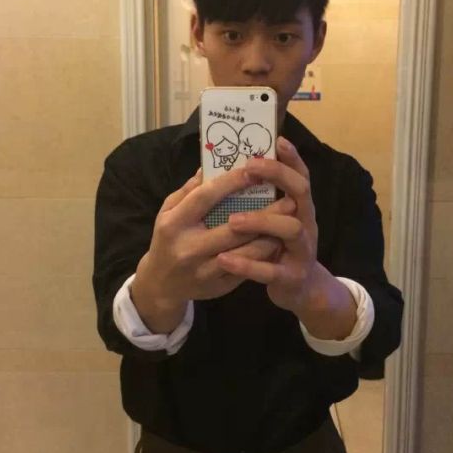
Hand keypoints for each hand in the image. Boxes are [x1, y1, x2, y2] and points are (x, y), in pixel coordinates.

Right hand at [134, 165, 294, 304]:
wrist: (162, 284)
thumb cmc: (168, 238)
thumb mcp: (168, 211)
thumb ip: (189, 190)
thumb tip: (211, 165)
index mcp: (174, 223)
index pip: (206, 198)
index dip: (231, 182)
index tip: (255, 169)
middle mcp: (189, 248)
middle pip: (233, 228)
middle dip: (264, 213)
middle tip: (289, 197)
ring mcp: (205, 271)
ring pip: (246, 253)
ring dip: (270, 235)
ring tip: (290, 219)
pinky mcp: (219, 286)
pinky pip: (247, 269)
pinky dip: (264, 254)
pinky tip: (279, 239)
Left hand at [216, 136, 319, 314]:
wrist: (302, 291)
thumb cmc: (280, 248)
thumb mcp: (276, 222)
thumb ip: (262, 199)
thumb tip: (234, 168)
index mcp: (300, 208)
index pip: (300, 175)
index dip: (292, 158)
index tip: (277, 140)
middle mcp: (307, 223)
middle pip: (301, 192)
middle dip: (278, 176)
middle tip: (249, 169)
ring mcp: (303, 250)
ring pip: (290, 229)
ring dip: (261, 220)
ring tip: (233, 220)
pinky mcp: (292, 277)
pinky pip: (270, 270)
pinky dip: (247, 265)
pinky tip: (224, 259)